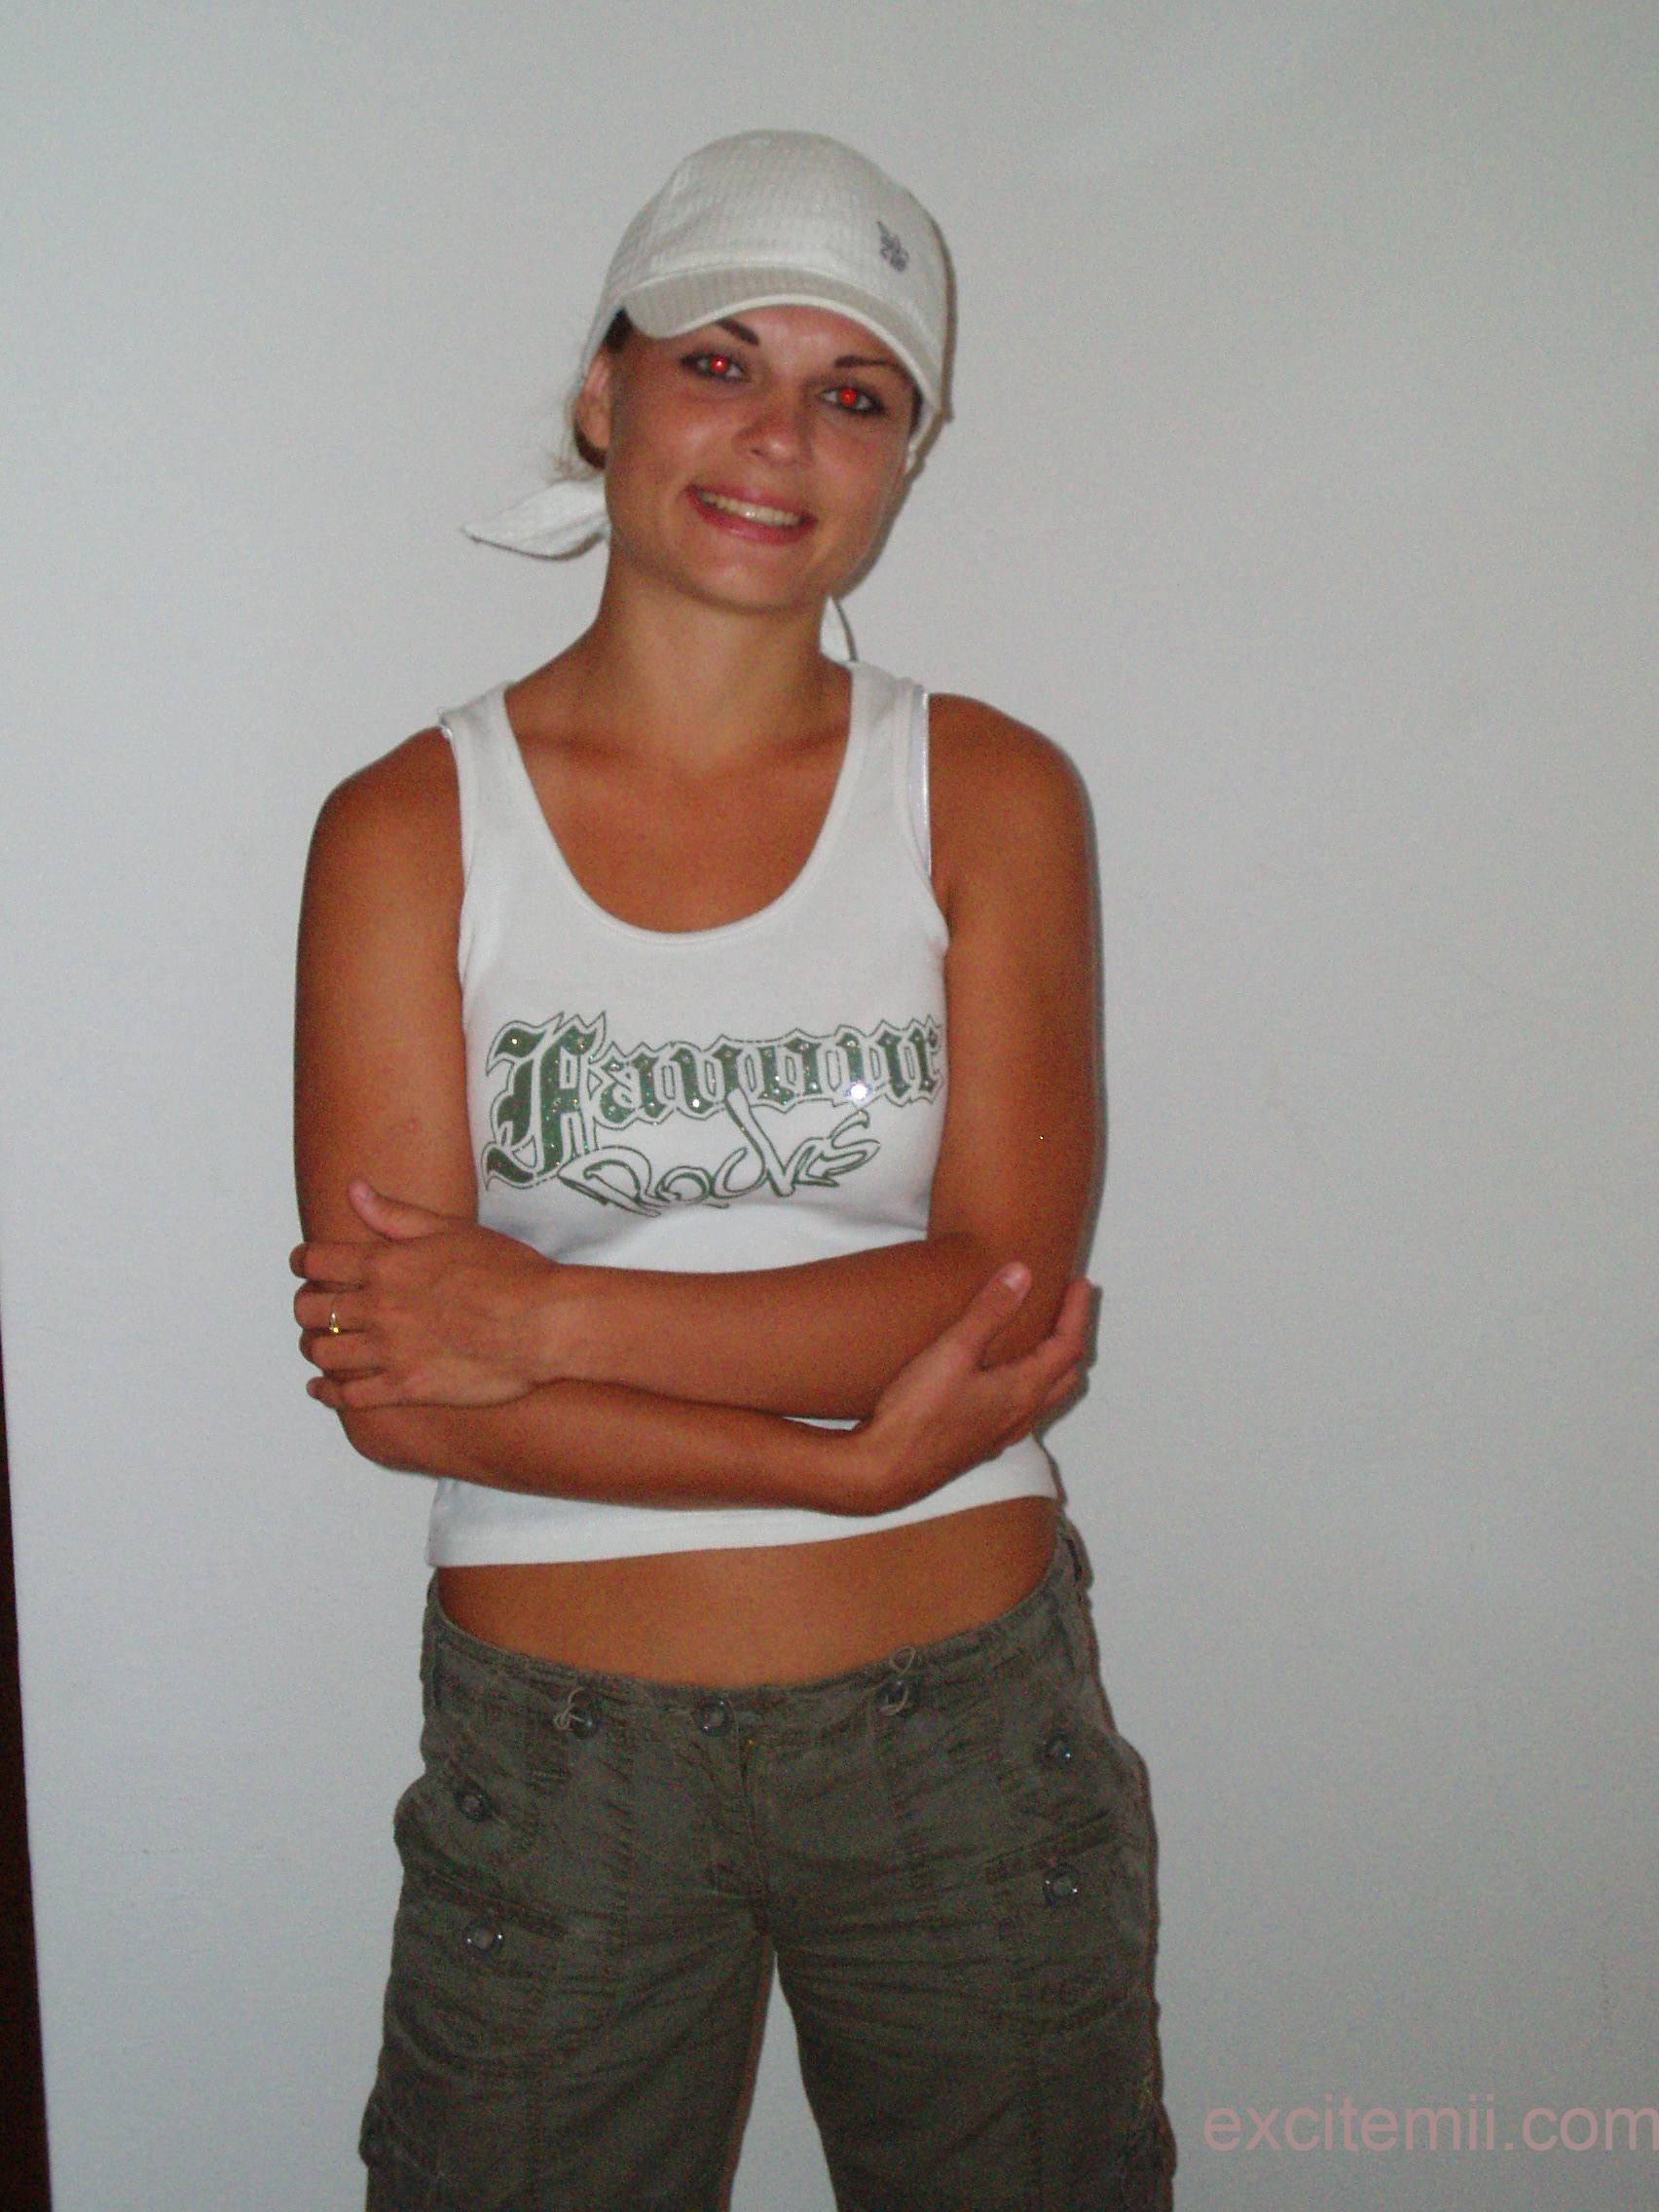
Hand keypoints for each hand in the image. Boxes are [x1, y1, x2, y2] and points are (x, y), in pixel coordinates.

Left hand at [292, 1181, 557, 1407]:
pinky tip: (324, 1388)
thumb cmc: (509, 1273)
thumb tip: (355, 1191)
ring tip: (323, 1344)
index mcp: (386, 1263)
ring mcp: (390, 1349)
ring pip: (323, 1352)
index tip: (305, 1266)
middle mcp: (379, 1306)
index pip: (317, 1261)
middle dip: (308, 1306)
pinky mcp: (406, 1387)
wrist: (543, 1323)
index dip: (303, 1262)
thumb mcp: (451, 1229)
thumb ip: (396, 1215)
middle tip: (317, 1307)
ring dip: (316, 1347)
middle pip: (311, 1308)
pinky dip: (328, 1392)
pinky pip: (349, 1396)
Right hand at [838, 1264, 1091, 1514]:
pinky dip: (1027, 1384)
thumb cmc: (918, 1415)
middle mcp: (1021, 1416)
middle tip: (1067, 1307)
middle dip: (1071, 1336)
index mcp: (1023, 1391)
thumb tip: (1021, 1274)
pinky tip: (1001, 1378)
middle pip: (1065, 1373)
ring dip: (1052, 1363)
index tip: (1079, 1283)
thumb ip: (989, 1312)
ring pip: (1045, 1395)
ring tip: (1040, 1337)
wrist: (885, 1471)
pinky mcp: (980, 1443)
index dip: (1076, 1311)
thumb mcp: (953, 1352)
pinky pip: (1021, 1410)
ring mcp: (1001, 1434)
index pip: (1067, 1345)